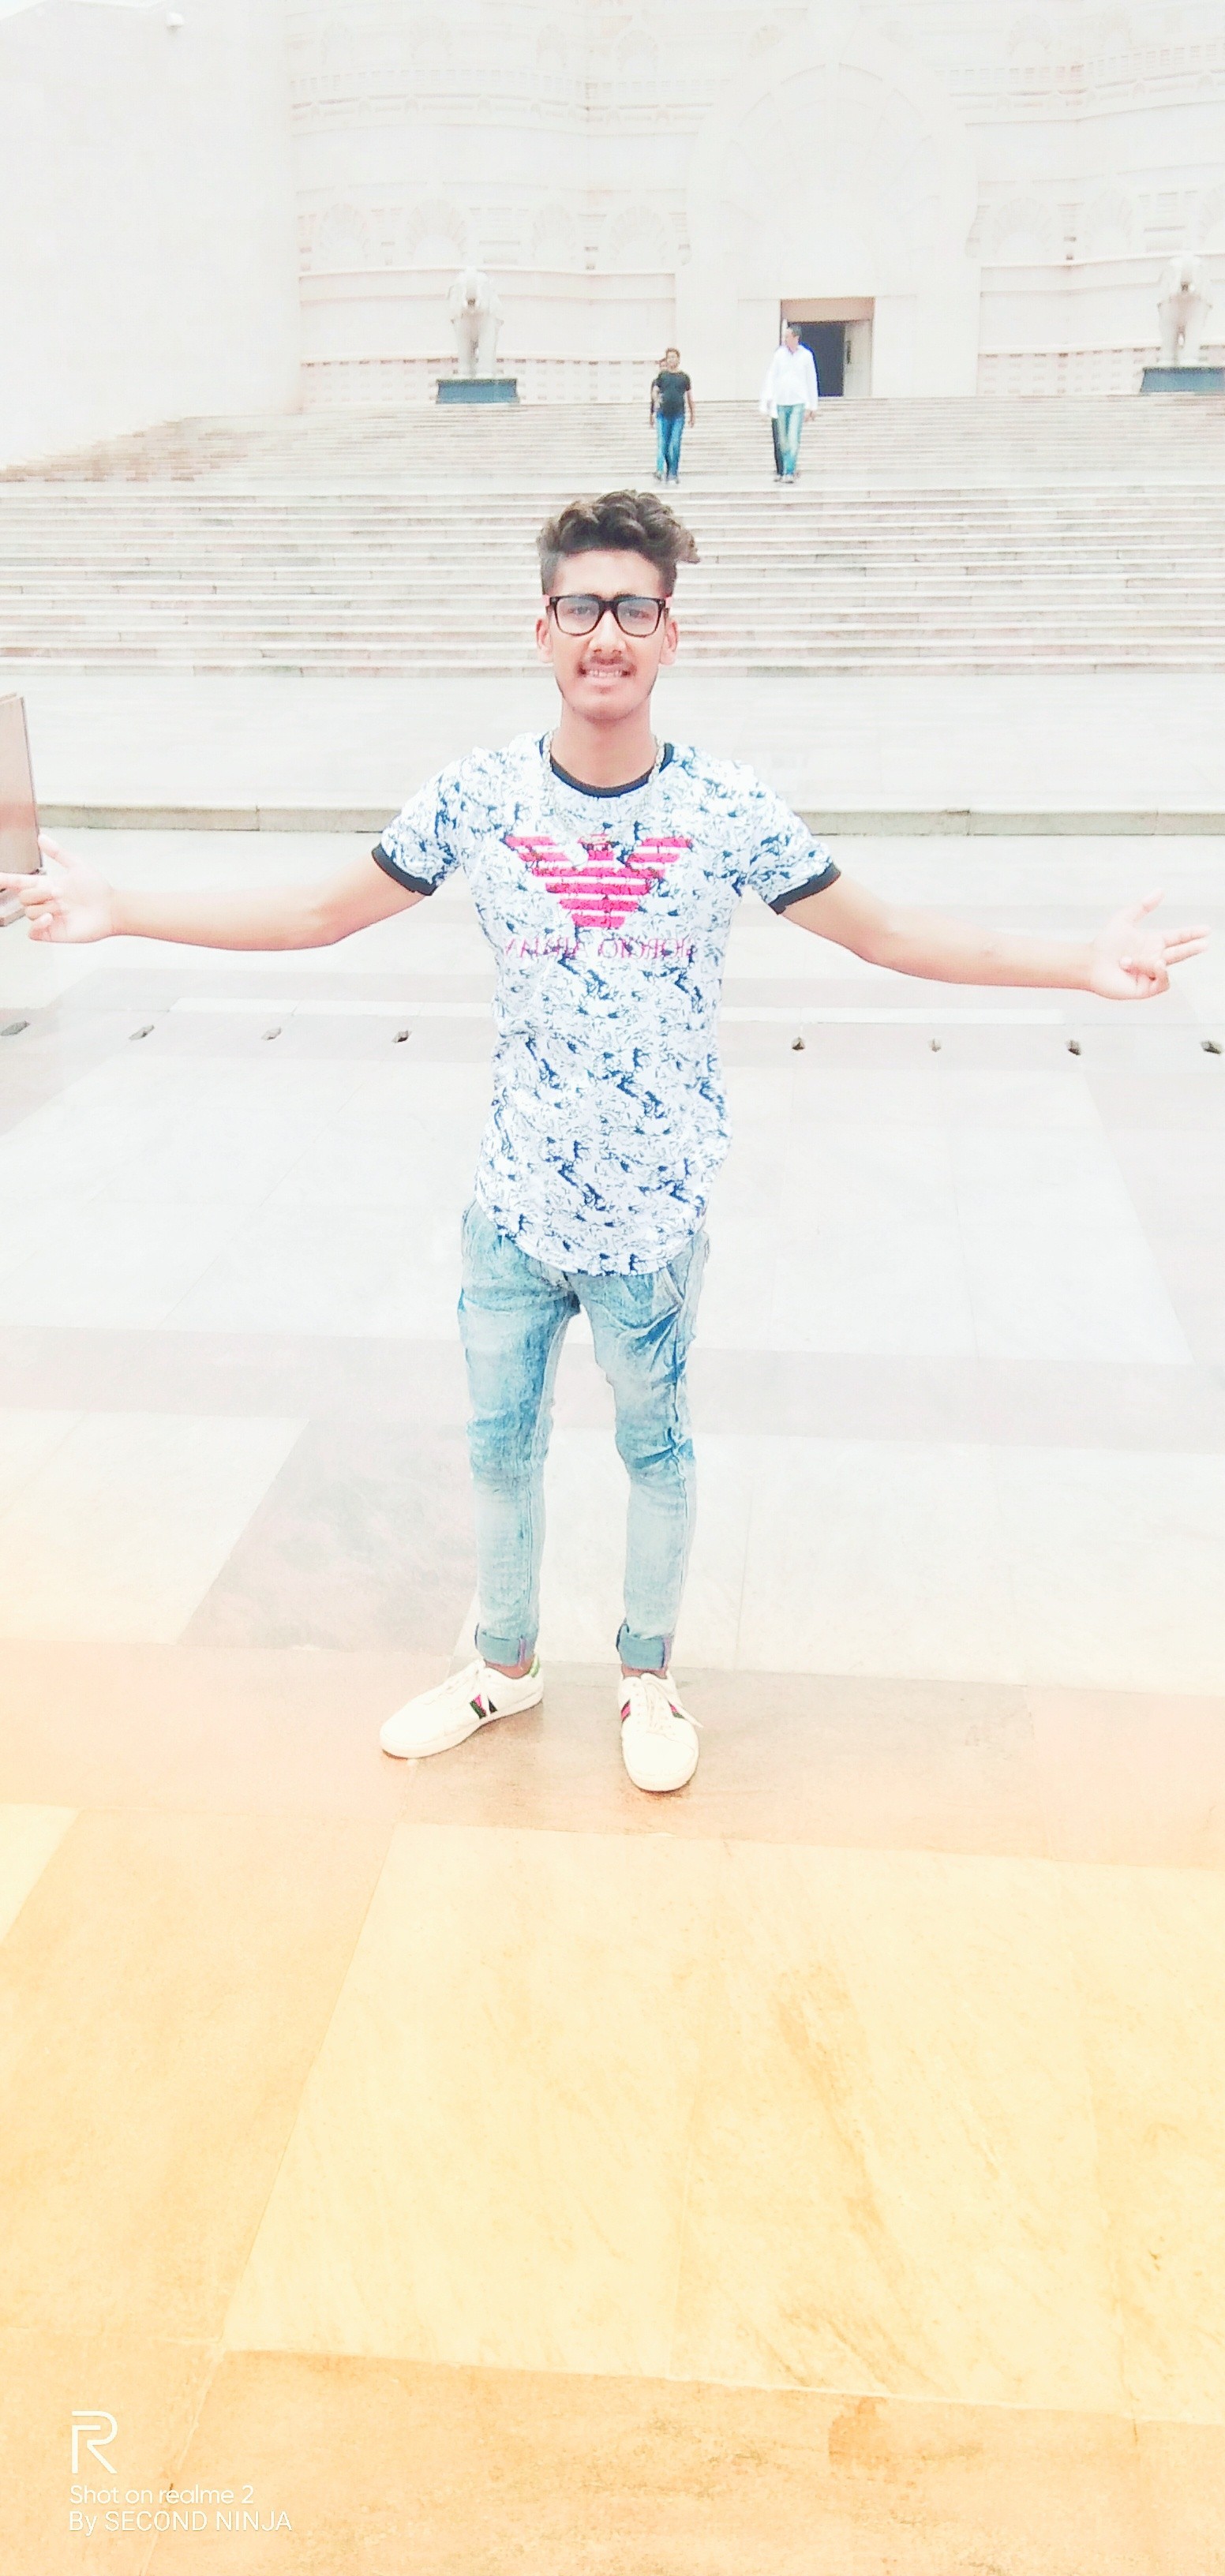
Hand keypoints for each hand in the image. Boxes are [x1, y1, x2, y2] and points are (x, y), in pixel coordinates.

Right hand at [0, 834, 116, 942]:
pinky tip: (51, 918)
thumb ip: (57, 853)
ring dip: (46, 906)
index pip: (19, 883)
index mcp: (46, 885)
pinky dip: (38, 924)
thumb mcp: (76, 866)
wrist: (111, 909)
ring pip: (29, 912)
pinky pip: (31, 932)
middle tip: (60, 893)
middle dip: (39, 893)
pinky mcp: (51, 933)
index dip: (5, 879)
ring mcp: (47, 918)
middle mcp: (44, 902)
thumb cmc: (98, 889)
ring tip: (65, 906)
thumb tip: (41, 838)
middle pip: (24, 897)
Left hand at [1087, 889, 1208, 999]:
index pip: (1178, 938)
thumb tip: (1161, 890)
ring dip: (1152, 962)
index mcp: (1154, 943)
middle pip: (1180, 953)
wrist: (1090, 963)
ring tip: (1127, 961)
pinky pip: (1161, 982)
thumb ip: (1143, 906)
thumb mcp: (1125, 919)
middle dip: (1192, 948)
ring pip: (1165, 967)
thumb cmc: (1105, 943)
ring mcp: (1151, 974)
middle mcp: (1155, 958)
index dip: (1192, 934)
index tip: (1205, 930)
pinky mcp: (1146, 988)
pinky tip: (1148, 966)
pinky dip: (1157, 973)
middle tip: (1205, 943)